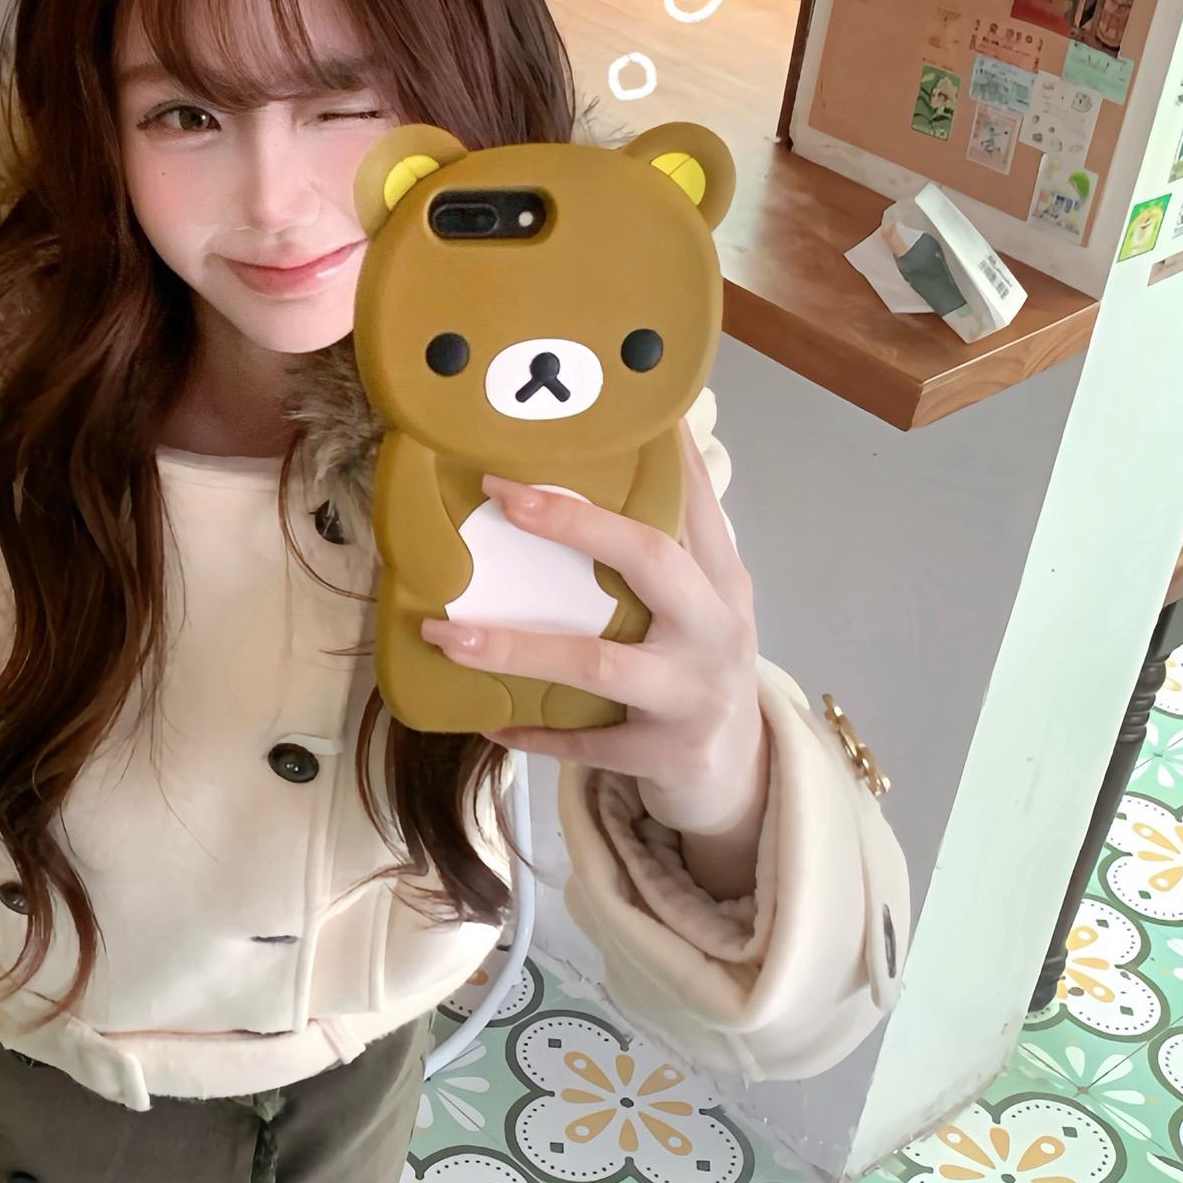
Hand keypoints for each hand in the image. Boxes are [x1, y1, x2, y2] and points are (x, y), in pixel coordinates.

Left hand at [420, 422, 766, 838]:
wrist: (735, 772)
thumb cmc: (696, 667)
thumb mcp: (698, 606)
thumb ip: (659, 552)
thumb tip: (577, 476)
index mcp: (722, 581)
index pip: (694, 501)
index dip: (655, 455)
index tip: (602, 410)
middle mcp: (715, 629)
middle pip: (651, 560)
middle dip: (574, 524)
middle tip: (501, 492)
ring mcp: (691, 694)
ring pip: (598, 663)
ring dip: (517, 646)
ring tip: (447, 633)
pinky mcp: (662, 752)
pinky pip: (583, 741)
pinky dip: (532, 730)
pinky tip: (485, 718)